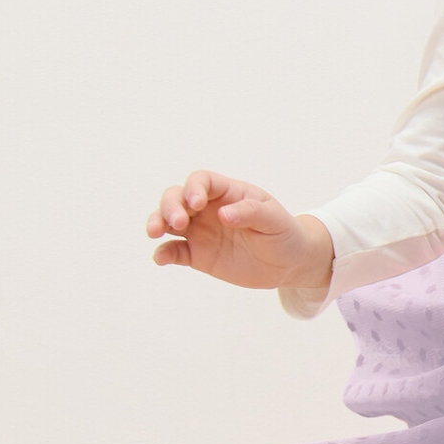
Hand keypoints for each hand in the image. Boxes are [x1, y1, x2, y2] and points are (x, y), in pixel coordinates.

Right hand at [146, 170, 333, 293]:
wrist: (289, 263)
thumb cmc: (283, 233)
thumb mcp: (275, 220)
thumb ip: (252, 213)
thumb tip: (223, 215)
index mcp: (227, 193)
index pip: (200, 181)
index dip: (193, 188)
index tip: (197, 204)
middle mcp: (207, 209)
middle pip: (176, 197)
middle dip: (170, 206)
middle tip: (178, 223)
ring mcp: (199, 231)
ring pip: (167, 221)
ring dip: (157, 223)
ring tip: (155, 232)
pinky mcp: (196, 254)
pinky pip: (173, 251)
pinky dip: (163, 253)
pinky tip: (160, 258)